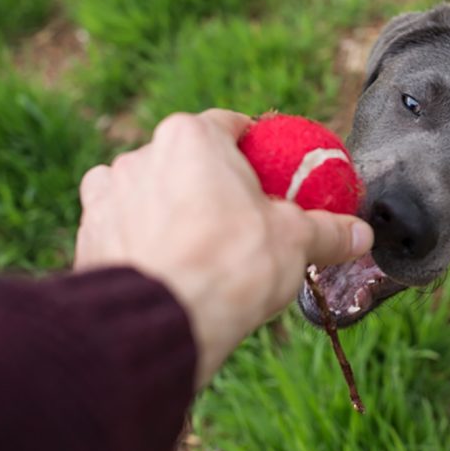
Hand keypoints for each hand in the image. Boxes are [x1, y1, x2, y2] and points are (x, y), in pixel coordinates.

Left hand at [74, 109, 373, 386]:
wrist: (158, 323)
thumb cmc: (230, 266)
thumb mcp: (296, 242)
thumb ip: (329, 231)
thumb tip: (362, 235)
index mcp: (192, 137)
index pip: (231, 126)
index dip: (254, 152)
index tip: (269, 179)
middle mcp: (143, 153)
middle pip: (188, 160)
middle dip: (211, 185)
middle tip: (239, 223)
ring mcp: (108, 192)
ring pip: (150, 191)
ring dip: (170, 210)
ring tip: (198, 252)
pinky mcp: (87, 232)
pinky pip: (121, 224)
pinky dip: (140, 238)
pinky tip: (164, 265)